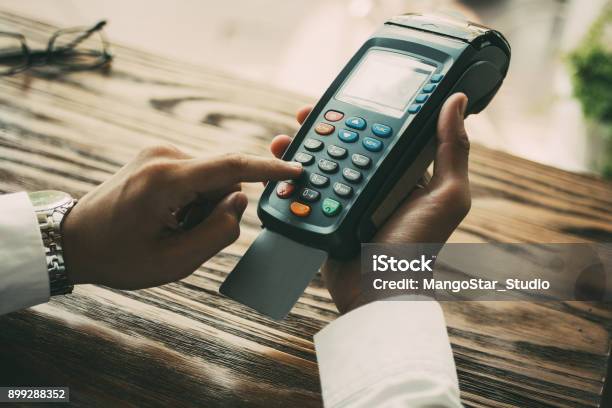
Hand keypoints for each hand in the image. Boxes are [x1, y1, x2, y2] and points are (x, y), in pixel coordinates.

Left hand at [61, 146, 302, 288]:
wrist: (73, 240)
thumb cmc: (119, 256)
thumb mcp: (175, 262)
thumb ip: (219, 231)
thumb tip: (241, 199)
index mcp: (166, 180)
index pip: (232, 166)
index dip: (269, 168)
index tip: (297, 169)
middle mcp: (163, 155)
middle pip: (222, 176)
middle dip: (218, 207)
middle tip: (186, 233)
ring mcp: (158, 152)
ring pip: (211, 177)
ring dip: (203, 204)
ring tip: (171, 226)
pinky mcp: (158, 156)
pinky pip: (196, 175)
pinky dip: (193, 198)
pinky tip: (167, 215)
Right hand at [270, 93, 470, 312]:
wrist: (378, 292)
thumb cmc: (417, 246)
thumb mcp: (447, 196)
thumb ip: (452, 150)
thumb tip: (456, 100)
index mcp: (405, 175)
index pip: (384, 134)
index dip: (366, 114)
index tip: (349, 97)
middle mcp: (377, 184)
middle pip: (348, 145)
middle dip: (326, 127)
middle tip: (307, 113)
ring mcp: (350, 200)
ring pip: (323, 164)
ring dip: (303, 147)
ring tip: (288, 136)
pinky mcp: (326, 216)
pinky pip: (307, 190)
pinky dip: (292, 176)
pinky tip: (281, 164)